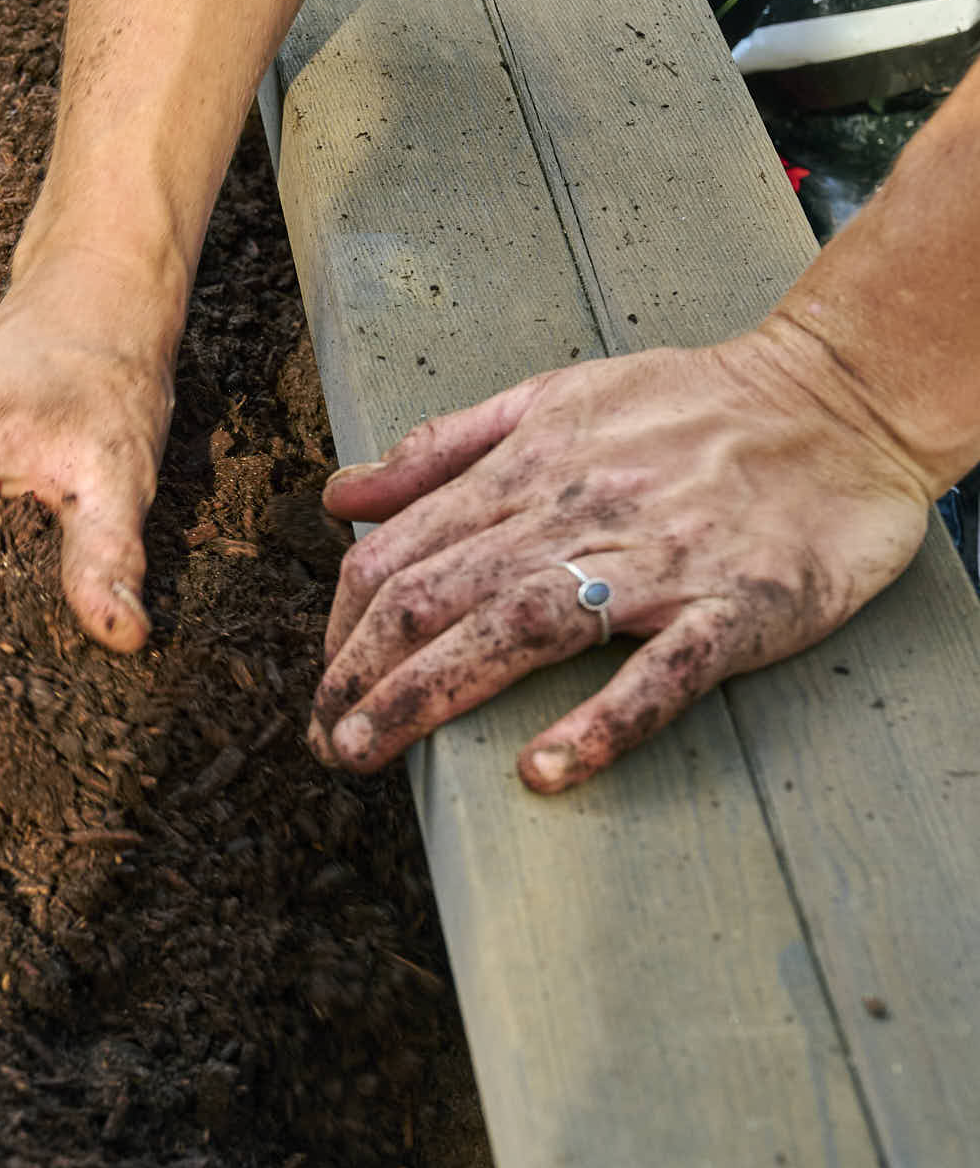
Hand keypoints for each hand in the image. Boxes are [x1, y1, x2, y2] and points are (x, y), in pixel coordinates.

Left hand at [307, 324, 934, 792]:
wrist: (844, 398)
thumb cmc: (695, 403)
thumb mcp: (554, 396)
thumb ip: (443, 447)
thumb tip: (341, 498)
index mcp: (528, 465)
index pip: (400, 553)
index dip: (344, 625)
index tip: (324, 683)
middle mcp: (578, 511)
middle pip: (437, 597)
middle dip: (359, 677)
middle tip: (322, 745)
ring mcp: (659, 562)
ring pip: (519, 628)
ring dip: (429, 695)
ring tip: (369, 753)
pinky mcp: (737, 607)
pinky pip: (663, 672)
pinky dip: (603, 723)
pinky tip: (547, 771)